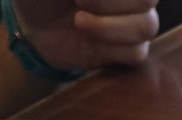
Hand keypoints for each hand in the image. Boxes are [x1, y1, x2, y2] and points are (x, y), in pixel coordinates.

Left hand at [13, 0, 159, 71]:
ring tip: (79, 22)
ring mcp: (135, 21)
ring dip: (108, 27)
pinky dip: (109, 48)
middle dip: (106, 1)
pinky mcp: (130, 50)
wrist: (35, 25)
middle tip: (77, 0)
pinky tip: (88, 41)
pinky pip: (137, 53)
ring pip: (146, 26)